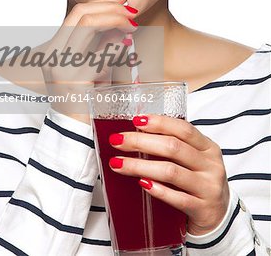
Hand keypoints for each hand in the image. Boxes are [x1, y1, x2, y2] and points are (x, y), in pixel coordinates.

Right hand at [41, 0, 137, 122]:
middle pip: (82, 14)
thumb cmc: (85, 99)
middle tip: (132, 12)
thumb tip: (121, 26)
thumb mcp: (92, 68)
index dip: (102, 1)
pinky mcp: (76, 81)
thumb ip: (102, 46)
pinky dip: (116, 48)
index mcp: (55, 48)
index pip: (77, 13)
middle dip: (111, 8)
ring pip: (89, 26)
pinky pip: (100, 54)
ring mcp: (63, 67)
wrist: (74, 132)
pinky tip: (127, 50)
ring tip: (132, 28)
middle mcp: (55, 55)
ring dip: (116, 22)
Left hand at [109, 114, 229, 234]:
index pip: (183, 129)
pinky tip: (142, 184)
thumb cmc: (199, 183)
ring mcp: (208, 187)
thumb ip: (175, 147)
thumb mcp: (194, 160)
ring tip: (118, 164)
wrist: (220, 218)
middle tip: (118, 141)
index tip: (136, 120)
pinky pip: (177, 198)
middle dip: (141, 142)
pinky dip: (158, 190)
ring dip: (140, 166)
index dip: (159, 123)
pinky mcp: (202, 209)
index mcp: (208, 148)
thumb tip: (136, 133)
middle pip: (173, 147)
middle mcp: (210, 165)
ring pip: (171, 172)